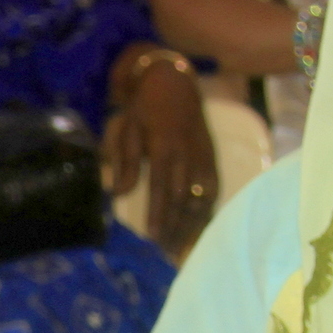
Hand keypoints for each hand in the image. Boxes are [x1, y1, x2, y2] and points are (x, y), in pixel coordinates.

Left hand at [105, 47, 218, 256]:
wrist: (173, 81)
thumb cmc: (144, 107)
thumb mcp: (128, 129)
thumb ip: (126, 163)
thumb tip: (119, 194)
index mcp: (165, 148)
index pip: (162, 189)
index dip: (159, 215)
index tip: (153, 237)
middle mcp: (188, 155)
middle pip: (183, 199)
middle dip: (174, 227)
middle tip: (164, 251)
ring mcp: (203, 156)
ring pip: (201, 197)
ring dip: (191, 224)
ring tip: (180, 246)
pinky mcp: (212, 156)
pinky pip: (213, 188)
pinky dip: (208, 209)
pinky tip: (200, 226)